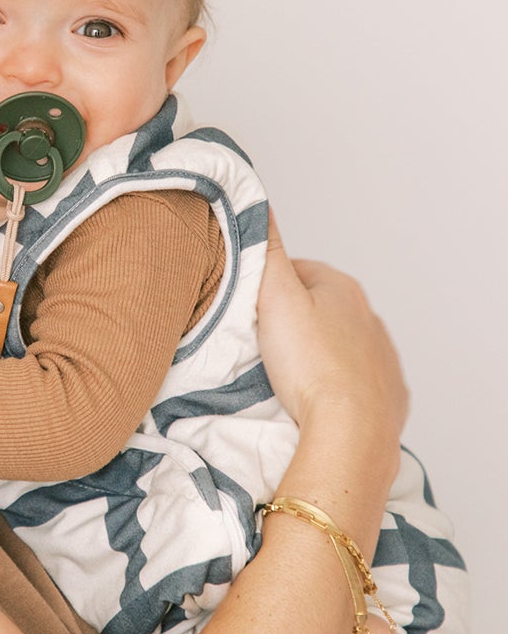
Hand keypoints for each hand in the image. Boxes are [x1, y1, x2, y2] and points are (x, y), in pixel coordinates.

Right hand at [257, 212, 407, 441]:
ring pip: (338, 341)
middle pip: (318, 306)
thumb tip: (258, 202)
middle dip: (291, 318)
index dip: (265, 285)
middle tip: (259, 341)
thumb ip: (267, 250)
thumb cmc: (310, 365)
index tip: (245, 308)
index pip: (296, 270)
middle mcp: (370, 317)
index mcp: (342, 288)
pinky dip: (335, 380)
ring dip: (314, 349)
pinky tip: (315, 395)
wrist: (350, 431)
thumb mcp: (276, 297)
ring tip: (284, 372)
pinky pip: (355, 377)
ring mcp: (382, 357)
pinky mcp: (388, 394)